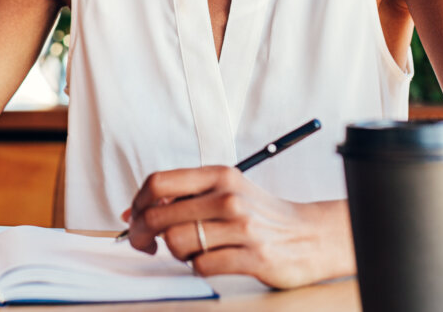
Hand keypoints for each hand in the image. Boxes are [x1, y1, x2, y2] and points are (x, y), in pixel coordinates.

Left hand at [121, 165, 344, 288]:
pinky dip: (198, 268)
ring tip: (192, 251)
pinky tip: (212, 261)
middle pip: (159, 215)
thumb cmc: (259, 215)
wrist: (310, 235)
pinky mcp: (252, 257)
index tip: (134, 219)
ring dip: (176, 253)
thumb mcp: (226, 191)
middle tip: (146, 244)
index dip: (137, 204)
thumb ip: (184, 197)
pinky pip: (201, 267)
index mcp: (218, 175)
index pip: (158, 183)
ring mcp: (241, 227)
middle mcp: (228, 197)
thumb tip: (133, 213)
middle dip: (142, 235)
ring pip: (177, 243)